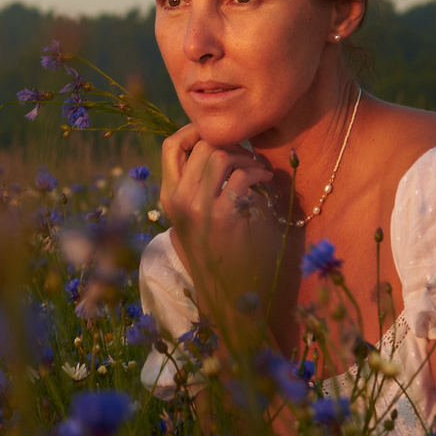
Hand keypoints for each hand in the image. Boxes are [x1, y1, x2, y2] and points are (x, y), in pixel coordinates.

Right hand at [159, 124, 291, 360]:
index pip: (170, 146)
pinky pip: (243, 176)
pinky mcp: (226, 217)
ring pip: (222, 156)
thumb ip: (193, 192)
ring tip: (259, 171)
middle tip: (247, 155)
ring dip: (247, 158)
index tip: (223, 138)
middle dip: (230, 143)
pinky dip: (260, 174)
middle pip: (201, 145)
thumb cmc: (219, 263)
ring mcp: (199, 209)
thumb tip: (208, 152)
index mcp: (168, 200)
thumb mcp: (193, 226)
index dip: (196, 132)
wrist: (231, 303)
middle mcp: (178, 201)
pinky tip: (266, 184)